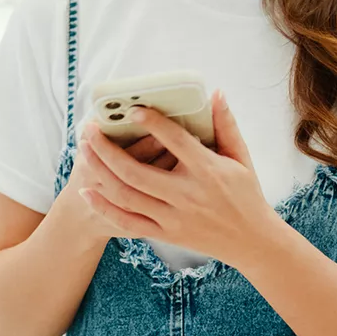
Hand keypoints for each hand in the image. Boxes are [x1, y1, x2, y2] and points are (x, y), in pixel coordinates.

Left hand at [78, 90, 278, 266]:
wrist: (253, 242)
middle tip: (90, 129)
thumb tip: (216, 93)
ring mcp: (174, 217)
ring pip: (125, 195)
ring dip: (99, 172)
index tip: (132, 109)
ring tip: (83, 151)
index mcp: (207, 170)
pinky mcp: (166, 233)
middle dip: (106, 149)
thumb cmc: (247, 193)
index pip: (174, 141)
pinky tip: (86, 191)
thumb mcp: (241, 157)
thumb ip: (225, 125)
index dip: (152, 123)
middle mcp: (187, 195)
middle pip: (135, 171)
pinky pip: (128, 222)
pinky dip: (104, 207)